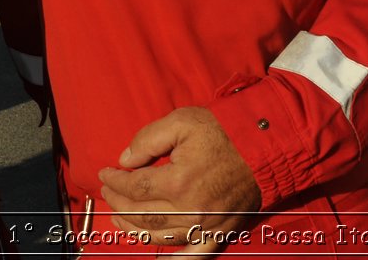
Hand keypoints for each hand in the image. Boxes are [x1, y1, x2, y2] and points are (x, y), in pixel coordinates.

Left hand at [98, 106, 261, 255]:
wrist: (263, 147)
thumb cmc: (223, 132)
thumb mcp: (181, 121)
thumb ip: (148, 139)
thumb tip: (125, 160)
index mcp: (179, 181)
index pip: (134, 186)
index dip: (115, 181)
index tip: (105, 173)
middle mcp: (190, 209)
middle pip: (142, 213)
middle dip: (118, 203)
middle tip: (108, 192)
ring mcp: (205, 225)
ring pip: (160, 235)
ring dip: (134, 229)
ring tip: (119, 217)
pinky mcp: (219, 233)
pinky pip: (194, 256)